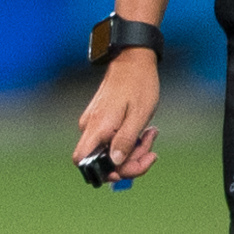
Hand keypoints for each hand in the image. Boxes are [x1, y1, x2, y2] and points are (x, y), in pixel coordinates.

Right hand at [75, 48, 162, 182]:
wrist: (133, 60)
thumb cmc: (138, 84)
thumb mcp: (139, 116)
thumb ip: (125, 141)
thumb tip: (115, 163)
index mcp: (98, 127)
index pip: (83, 161)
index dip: (104, 173)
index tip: (128, 169)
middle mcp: (90, 127)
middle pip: (102, 161)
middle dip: (129, 161)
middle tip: (150, 150)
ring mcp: (94, 123)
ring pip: (110, 151)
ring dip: (133, 151)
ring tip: (151, 135)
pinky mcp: (100, 121)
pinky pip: (111, 140)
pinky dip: (128, 141)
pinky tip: (143, 132)